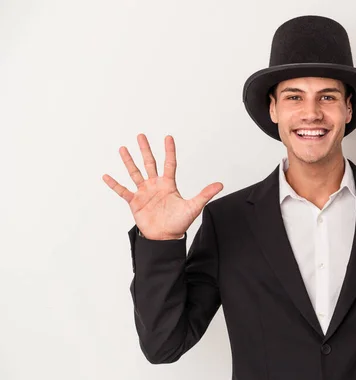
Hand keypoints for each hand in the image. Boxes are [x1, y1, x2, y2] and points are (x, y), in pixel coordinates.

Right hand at [102, 133, 222, 239]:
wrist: (165, 238)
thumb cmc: (179, 223)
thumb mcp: (193, 207)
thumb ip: (205, 194)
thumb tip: (220, 185)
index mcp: (168, 184)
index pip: (169, 163)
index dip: (169, 151)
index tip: (168, 137)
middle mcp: (155, 185)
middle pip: (149, 163)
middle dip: (145, 150)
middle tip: (141, 136)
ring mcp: (144, 193)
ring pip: (135, 173)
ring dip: (129, 161)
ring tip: (123, 149)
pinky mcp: (134, 202)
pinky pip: (122, 191)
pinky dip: (114, 184)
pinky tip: (106, 176)